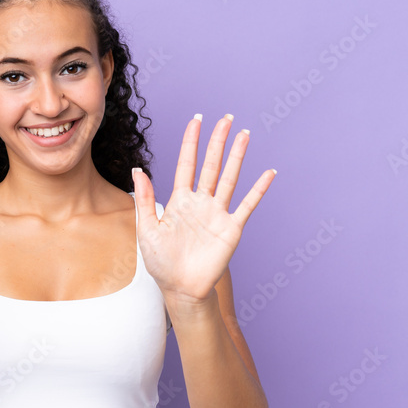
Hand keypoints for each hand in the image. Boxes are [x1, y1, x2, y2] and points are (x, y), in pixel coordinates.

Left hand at [132, 114, 275, 305]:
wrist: (180, 289)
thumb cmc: (161, 262)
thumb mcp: (147, 229)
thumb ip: (145, 200)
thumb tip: (139, 169)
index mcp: (180, 201)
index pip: (186, 164)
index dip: (190, 143)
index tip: (197, 121)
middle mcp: (200, 203)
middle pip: (210, 165)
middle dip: (217, 141)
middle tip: (225, 119)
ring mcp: (217, 214)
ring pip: (229, 178)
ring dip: (237, 157)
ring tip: (244, 135)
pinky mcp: (231, 228)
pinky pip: (247, 205)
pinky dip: (258, 189)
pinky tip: (268, 173)